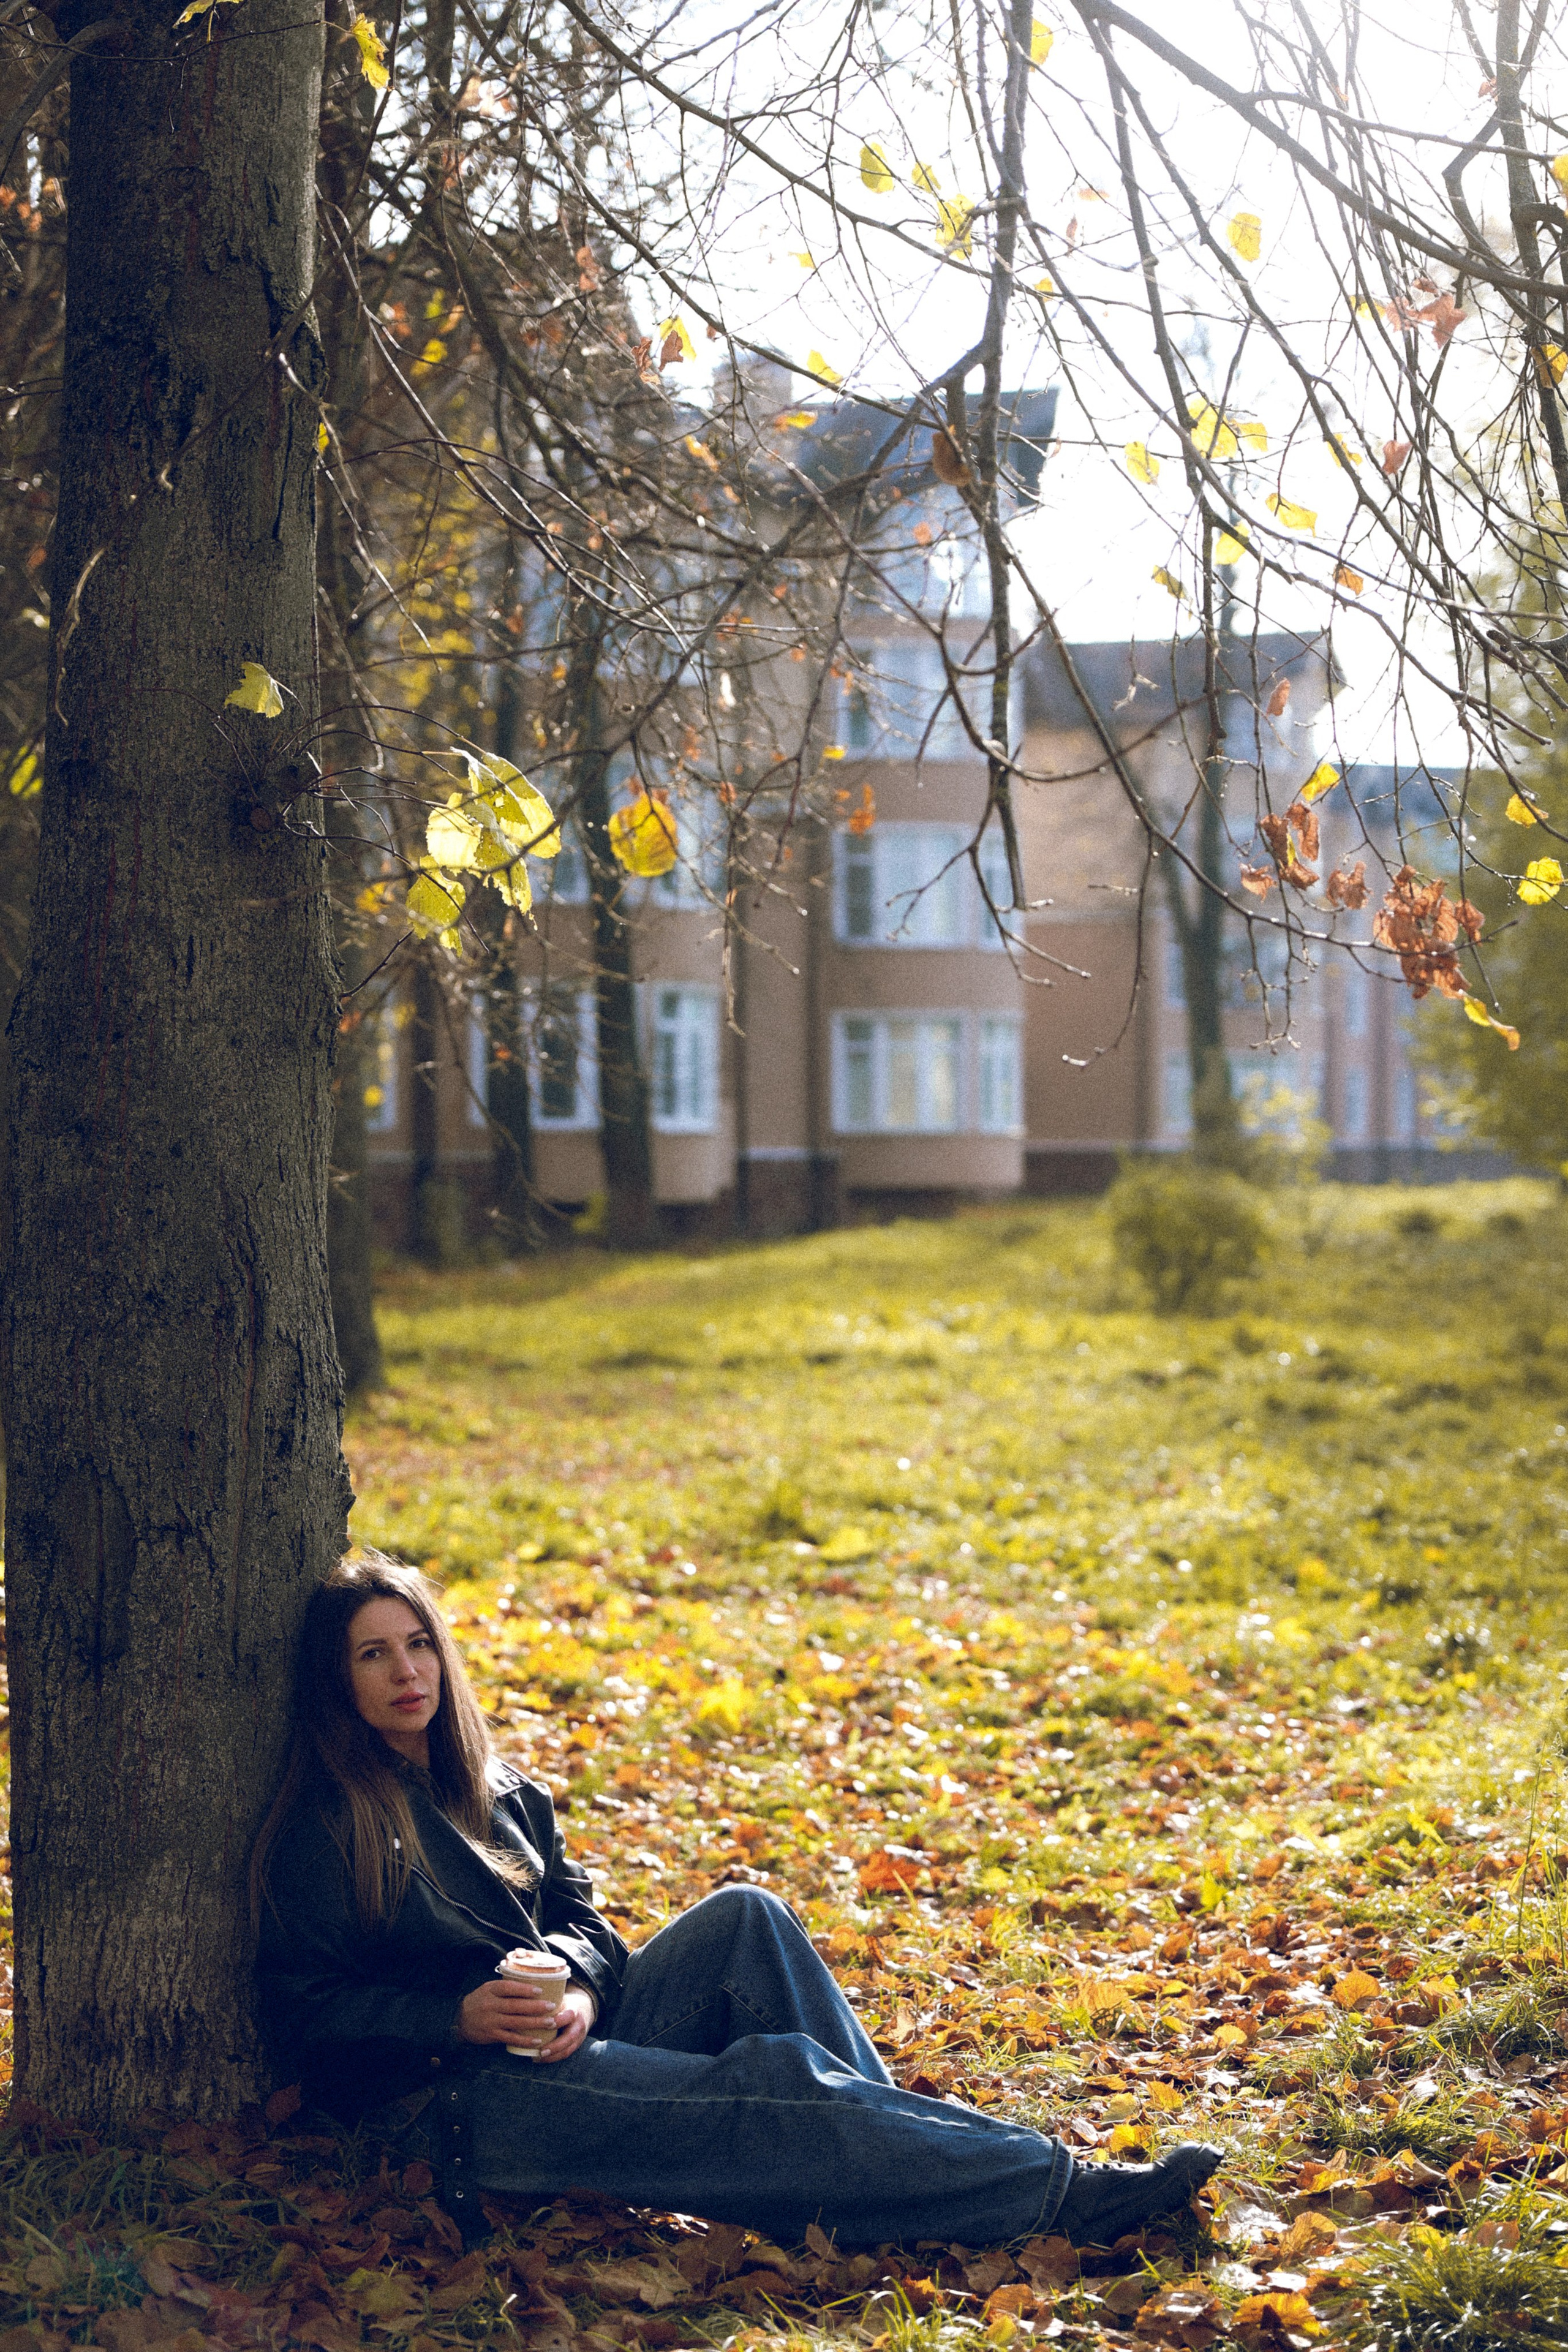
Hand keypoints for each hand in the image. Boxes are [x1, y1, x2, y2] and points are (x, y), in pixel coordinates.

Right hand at [457, 1976, 594, 2056]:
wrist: (460, 2020)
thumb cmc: (480, 2001)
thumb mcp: (488, 1988)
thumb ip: (506, 1986)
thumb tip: (530, 1978)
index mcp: (491, 1990)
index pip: (509, 1987)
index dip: (525, 1989)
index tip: (540, 1990)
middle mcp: (491, 2005)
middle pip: (516, 2006)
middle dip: (536, 2007)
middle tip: (552, 2006)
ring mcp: (491, 2021)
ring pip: (516, 2022)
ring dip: (535, 2023)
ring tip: (550, 2022)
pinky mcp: (492, 2035)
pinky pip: (511, 2038)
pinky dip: (525, 2040)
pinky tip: (537, 2040)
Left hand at [534, 1985, 594, 2063]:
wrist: (584, 2009)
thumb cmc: (565, 2003)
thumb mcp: (561, 1999)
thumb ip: (548, 2002)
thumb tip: (527, 2002)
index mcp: (574, 2011)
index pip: (568, 2016)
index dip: (559, 2021)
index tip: (547, 2024)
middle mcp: (578, 2025)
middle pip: (569, 2038)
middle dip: (555, 2046)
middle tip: (541, 2052)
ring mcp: (579, 2037)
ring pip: (568, 2050)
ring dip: (553, 2056)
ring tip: (538, 2058)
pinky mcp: (575, 2046)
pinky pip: (565, 2054)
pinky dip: (553, 2058)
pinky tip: (540, 2059)